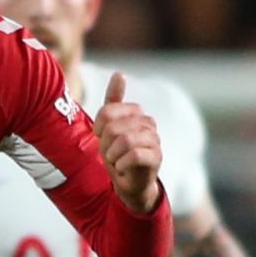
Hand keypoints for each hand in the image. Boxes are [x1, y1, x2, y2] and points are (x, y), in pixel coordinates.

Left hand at [94, 72, 161, 211]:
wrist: (129, 183)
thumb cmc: (118, 154)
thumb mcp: (109, 128)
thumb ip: (112, 103)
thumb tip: (120, 73)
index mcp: (136, 113)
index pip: (107, 112)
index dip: (99, 129)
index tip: (102, 139)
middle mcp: (148, 123)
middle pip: (114, 127)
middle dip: (106, 145)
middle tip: (111, 154)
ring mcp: (154, 140)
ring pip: (124, 140)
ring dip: (113, 155)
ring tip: (117, 161)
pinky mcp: (156, 157)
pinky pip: (133, 155)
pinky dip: (121, 164)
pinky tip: (122, 168)